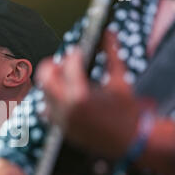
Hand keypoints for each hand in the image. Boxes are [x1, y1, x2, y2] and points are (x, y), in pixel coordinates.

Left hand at [36, 31, 144, 158]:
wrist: (131, 143)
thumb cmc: (128, 112)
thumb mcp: (120, 82)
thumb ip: (112, 55)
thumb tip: (108, 32)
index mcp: (80, 96)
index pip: (68, 65)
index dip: (74, 55)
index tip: (78, 51)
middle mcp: (66, 109)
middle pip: (45, 77)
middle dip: (53, 66)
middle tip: (64, 63)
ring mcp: (61, 120)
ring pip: (44, 93)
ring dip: (52, 83)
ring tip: (66, 79)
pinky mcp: (61, 129)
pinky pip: (47, 110)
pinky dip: (53, 100)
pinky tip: (65, 96)